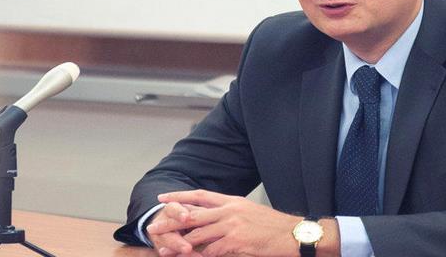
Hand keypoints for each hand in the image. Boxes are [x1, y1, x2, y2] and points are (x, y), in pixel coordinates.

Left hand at [147, 189, 302, 256]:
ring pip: (197, 235)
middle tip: (153, 228)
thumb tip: (213, 217)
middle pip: (191, 215)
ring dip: (180, 246)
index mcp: (231, 201)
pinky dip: (200, 256)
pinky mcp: (235, 242)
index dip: (179, 196)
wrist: (292, 234)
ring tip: (166, 251)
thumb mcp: (249, 211)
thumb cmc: (272, 226)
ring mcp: (231, 226)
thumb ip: (229, 213)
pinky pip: (211, 251)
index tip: (162, 198)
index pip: (199, 195)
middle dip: (170, 223)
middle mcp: (228, 210)